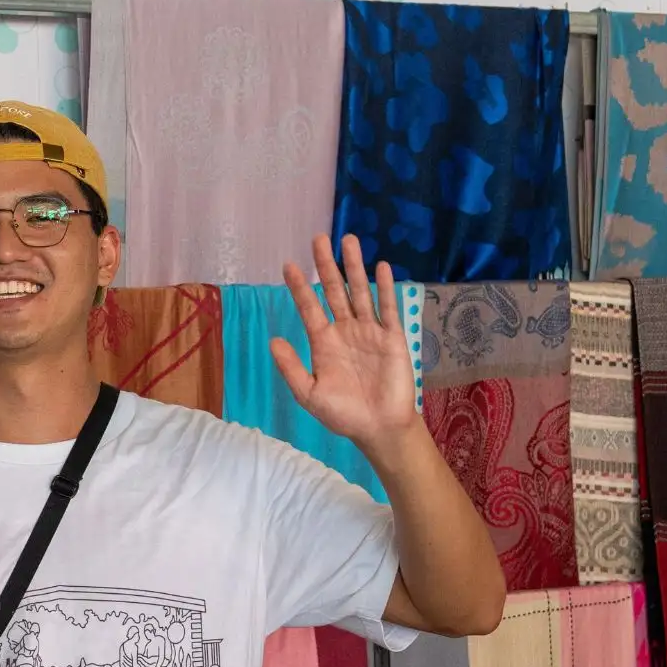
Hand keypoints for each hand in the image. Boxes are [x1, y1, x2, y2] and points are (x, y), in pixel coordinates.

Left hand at [274, 234, 419, 449]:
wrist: (378, 427)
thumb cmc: (343, 414)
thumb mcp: (309, 393)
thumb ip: (291, 367)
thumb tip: (273, 340)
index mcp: (323, 343)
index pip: (309, 307)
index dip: (299, 287)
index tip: (287, 264)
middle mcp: (345, 331)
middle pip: (334, 291)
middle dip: (326, 265)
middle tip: (318, 238)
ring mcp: (369, 332)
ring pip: (360, 292)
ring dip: (354, 267)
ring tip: (348, 240)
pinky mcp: (393, 337)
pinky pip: (388, 308)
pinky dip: (385, 287)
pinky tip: (381, 266)